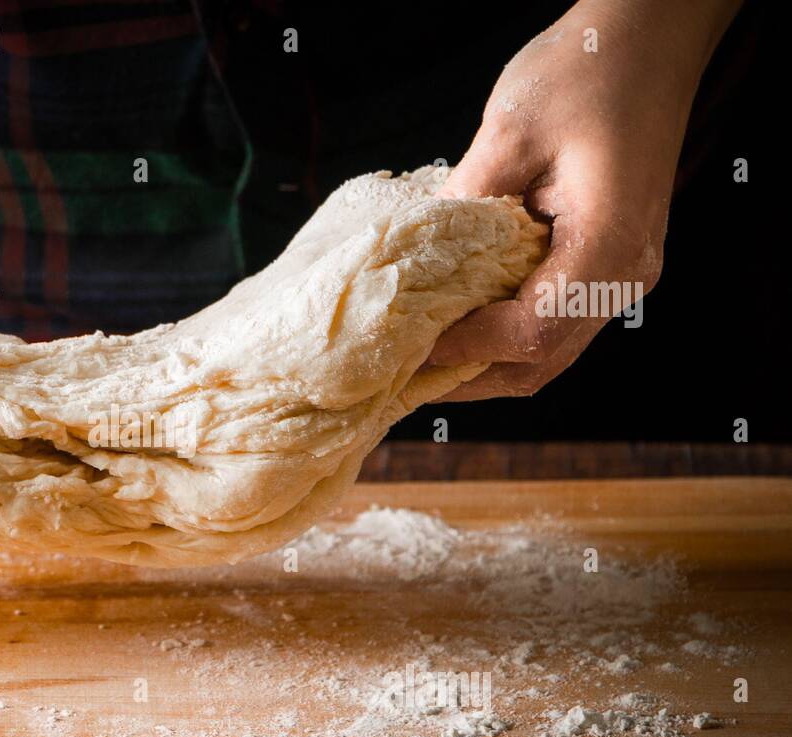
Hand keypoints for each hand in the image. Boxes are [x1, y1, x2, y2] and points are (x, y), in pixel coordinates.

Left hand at [428, 0, 739, 400]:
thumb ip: (464, 206)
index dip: (468, 348)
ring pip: (552, 348)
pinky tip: (461, 323)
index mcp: (609, 245)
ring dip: (488, 361)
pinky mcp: (611, 259)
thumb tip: (415, 263)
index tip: (413, 345)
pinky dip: (507, 332)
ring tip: (424, 360)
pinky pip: (558, 318)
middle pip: (543, 359)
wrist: (651, 39)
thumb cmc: (588, 72)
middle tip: (404, 377)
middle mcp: (627, 273)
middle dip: (472, 375)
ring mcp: (625, 271)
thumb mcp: (509, 132)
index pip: (532, 332)